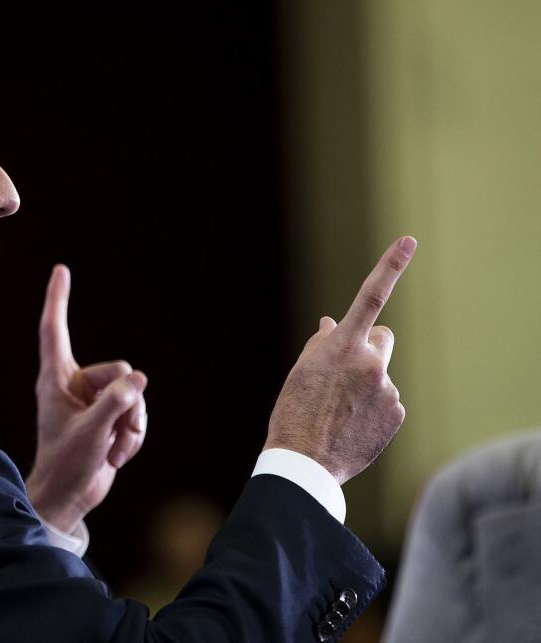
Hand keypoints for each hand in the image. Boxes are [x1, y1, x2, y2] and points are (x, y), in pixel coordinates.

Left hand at [25, 265, 147, 532]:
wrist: (68, 497)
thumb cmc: (66, 463)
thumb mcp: (91, 432)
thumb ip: (115, 403)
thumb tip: (139, 380)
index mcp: (55, 379)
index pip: (54, 330)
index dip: (58, 299)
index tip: (60, 269)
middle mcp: (75, 385)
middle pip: (120, 371)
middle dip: (124, 404)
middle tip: (107, 433)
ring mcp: (94, 402)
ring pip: (134, 395)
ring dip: (130, 426)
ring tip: (109, 449)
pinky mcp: (109, 418)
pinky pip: (137, 415)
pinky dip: (132, 438)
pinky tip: (115, 456)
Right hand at [265, 236, 416, 483]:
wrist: (304, 462)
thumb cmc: (293, 413)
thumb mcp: (300, 373)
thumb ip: (321, 345)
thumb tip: (331, 324)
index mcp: (342, 347)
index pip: (370, 296)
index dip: (390, 265)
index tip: (408, 240)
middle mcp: (371, 363)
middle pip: (382, 339)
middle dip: (369, 348)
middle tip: (347, 372)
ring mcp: (388, 389)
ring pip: (381, 375)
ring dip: (366, 385)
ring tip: (340, 412)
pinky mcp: (397, 413)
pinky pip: (388, 401)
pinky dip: (373, 410)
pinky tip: (352, 427)